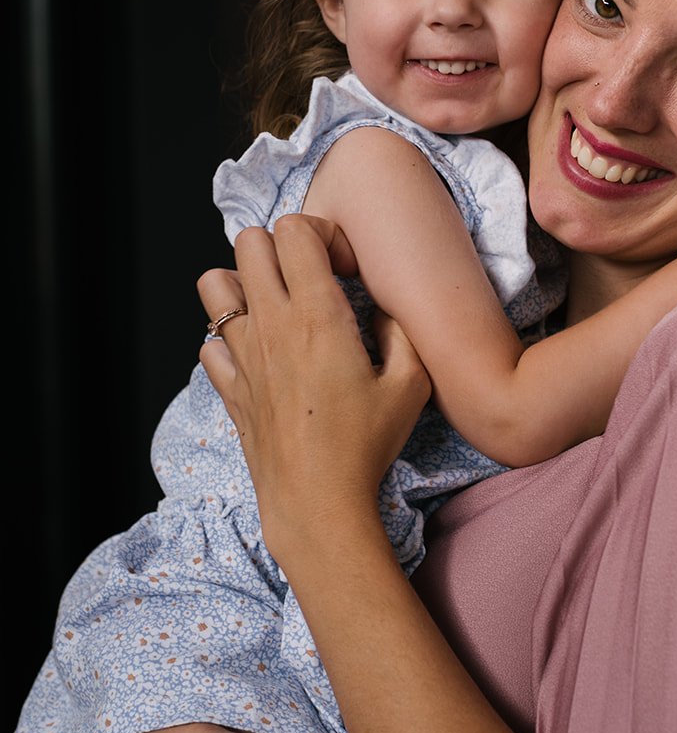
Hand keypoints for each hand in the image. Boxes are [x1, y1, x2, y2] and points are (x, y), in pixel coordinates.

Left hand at [198, 214, 430, 559]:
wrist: (318, 502)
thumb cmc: (367, 445)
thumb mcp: (412, 384)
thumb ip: (402, 332)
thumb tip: (382, 310)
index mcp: (318, 315)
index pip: (295, 230)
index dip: (321, 233)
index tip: (342, 264)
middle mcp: (272, 325)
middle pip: (250, 241)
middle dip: (280, 245)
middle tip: (309, 275)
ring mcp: (243, 355)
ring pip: (214, 283)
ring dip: (243, 282)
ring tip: (275, 305)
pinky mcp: (229, 386)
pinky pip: (208, 340)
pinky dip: (228, 336)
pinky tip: (260, 353)